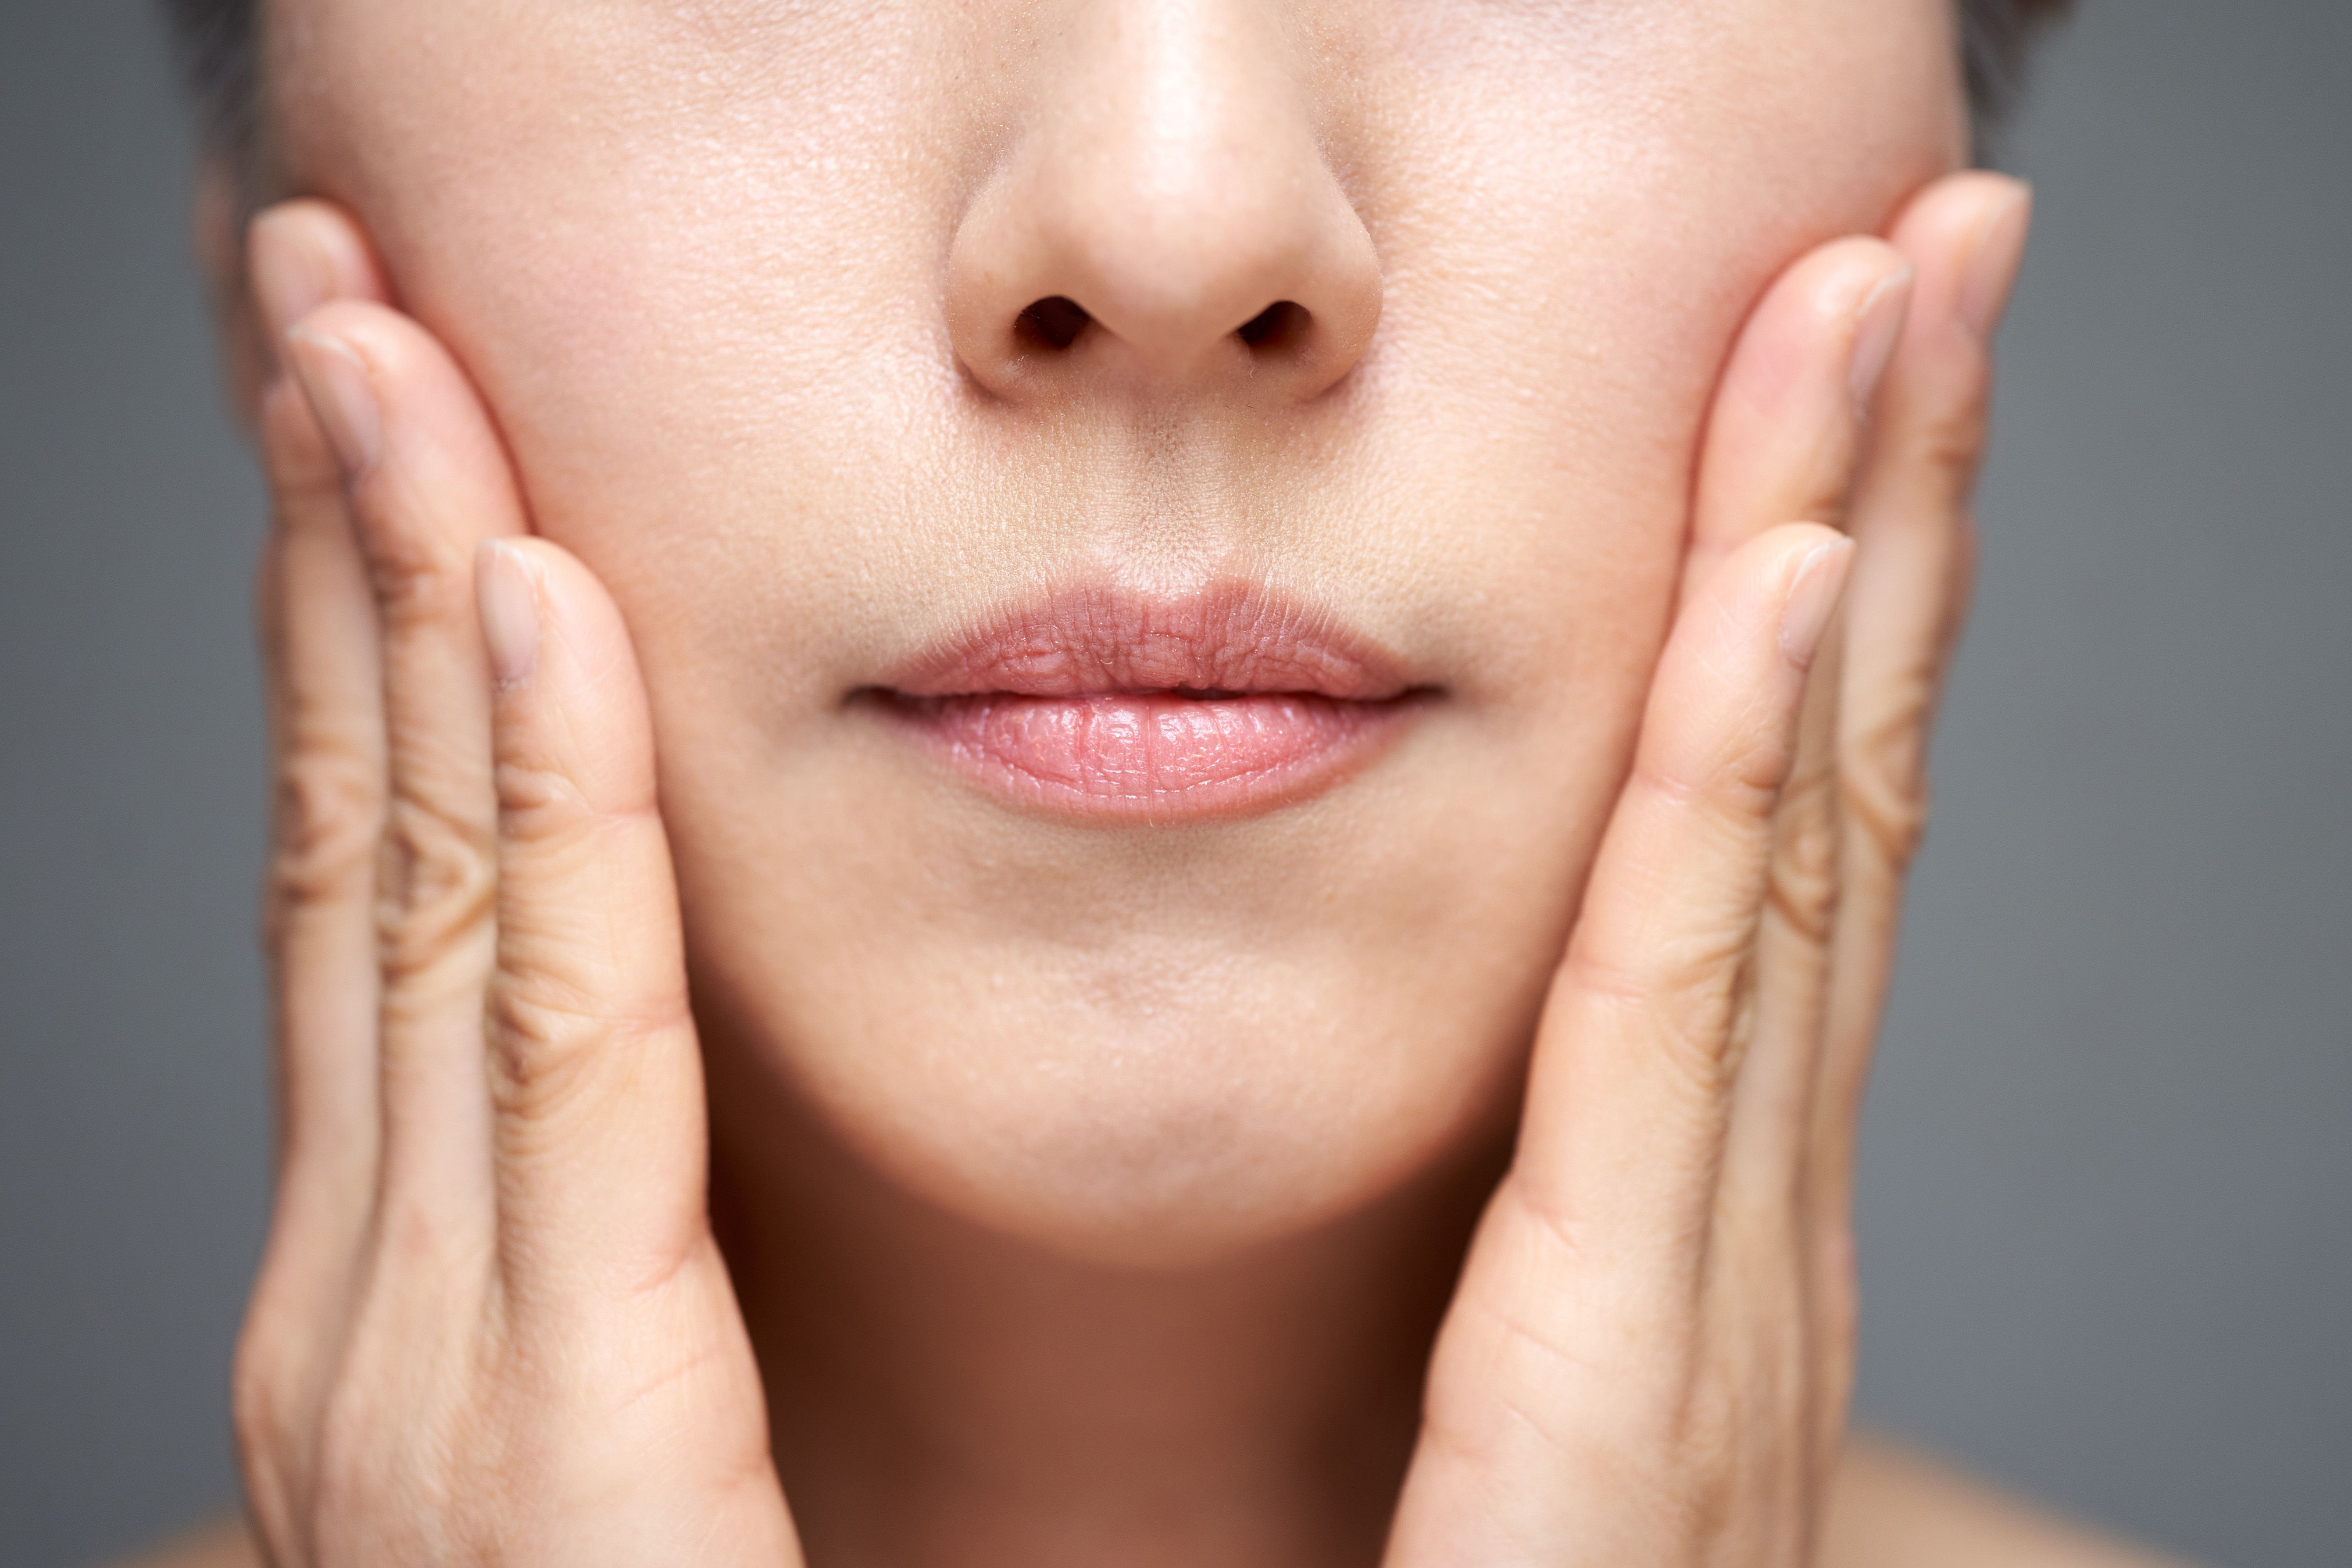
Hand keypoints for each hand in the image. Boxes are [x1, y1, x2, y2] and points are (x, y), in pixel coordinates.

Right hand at [231, 203, 801, 1567]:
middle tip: (333, 297)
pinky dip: (539, 805)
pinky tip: (533, 602)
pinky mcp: (552, 1415)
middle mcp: (366, 1294)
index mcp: (405, 1291)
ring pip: (419, 886)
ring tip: (383, 349)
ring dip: (400, 596)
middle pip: (364, 837)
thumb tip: (602, 1052)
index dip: (375, 634)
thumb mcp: (607, 1408)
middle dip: (337, 547)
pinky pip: (556, 1042)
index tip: (396, 428)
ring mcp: (419, 1355)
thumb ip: (596, 1233)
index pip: (390, 881)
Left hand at [1385, 172, 2031, 1566]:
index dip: (1815, 592)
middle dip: (1888, 499)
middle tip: (1929, 246)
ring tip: (1890, 303)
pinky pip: (1684, 1020)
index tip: (1822, 370)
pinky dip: (1744, 793)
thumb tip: (1512, 1048)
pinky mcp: (1636, 1369)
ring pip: (1788, 847)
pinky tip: (1781, 595)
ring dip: (1849, 555)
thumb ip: (1522, 1208)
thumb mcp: (1499, 1368)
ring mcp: (1726, 1281)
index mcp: (1687, 1205)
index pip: (1759, 836)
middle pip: (1824, 791)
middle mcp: (1746, 1209)